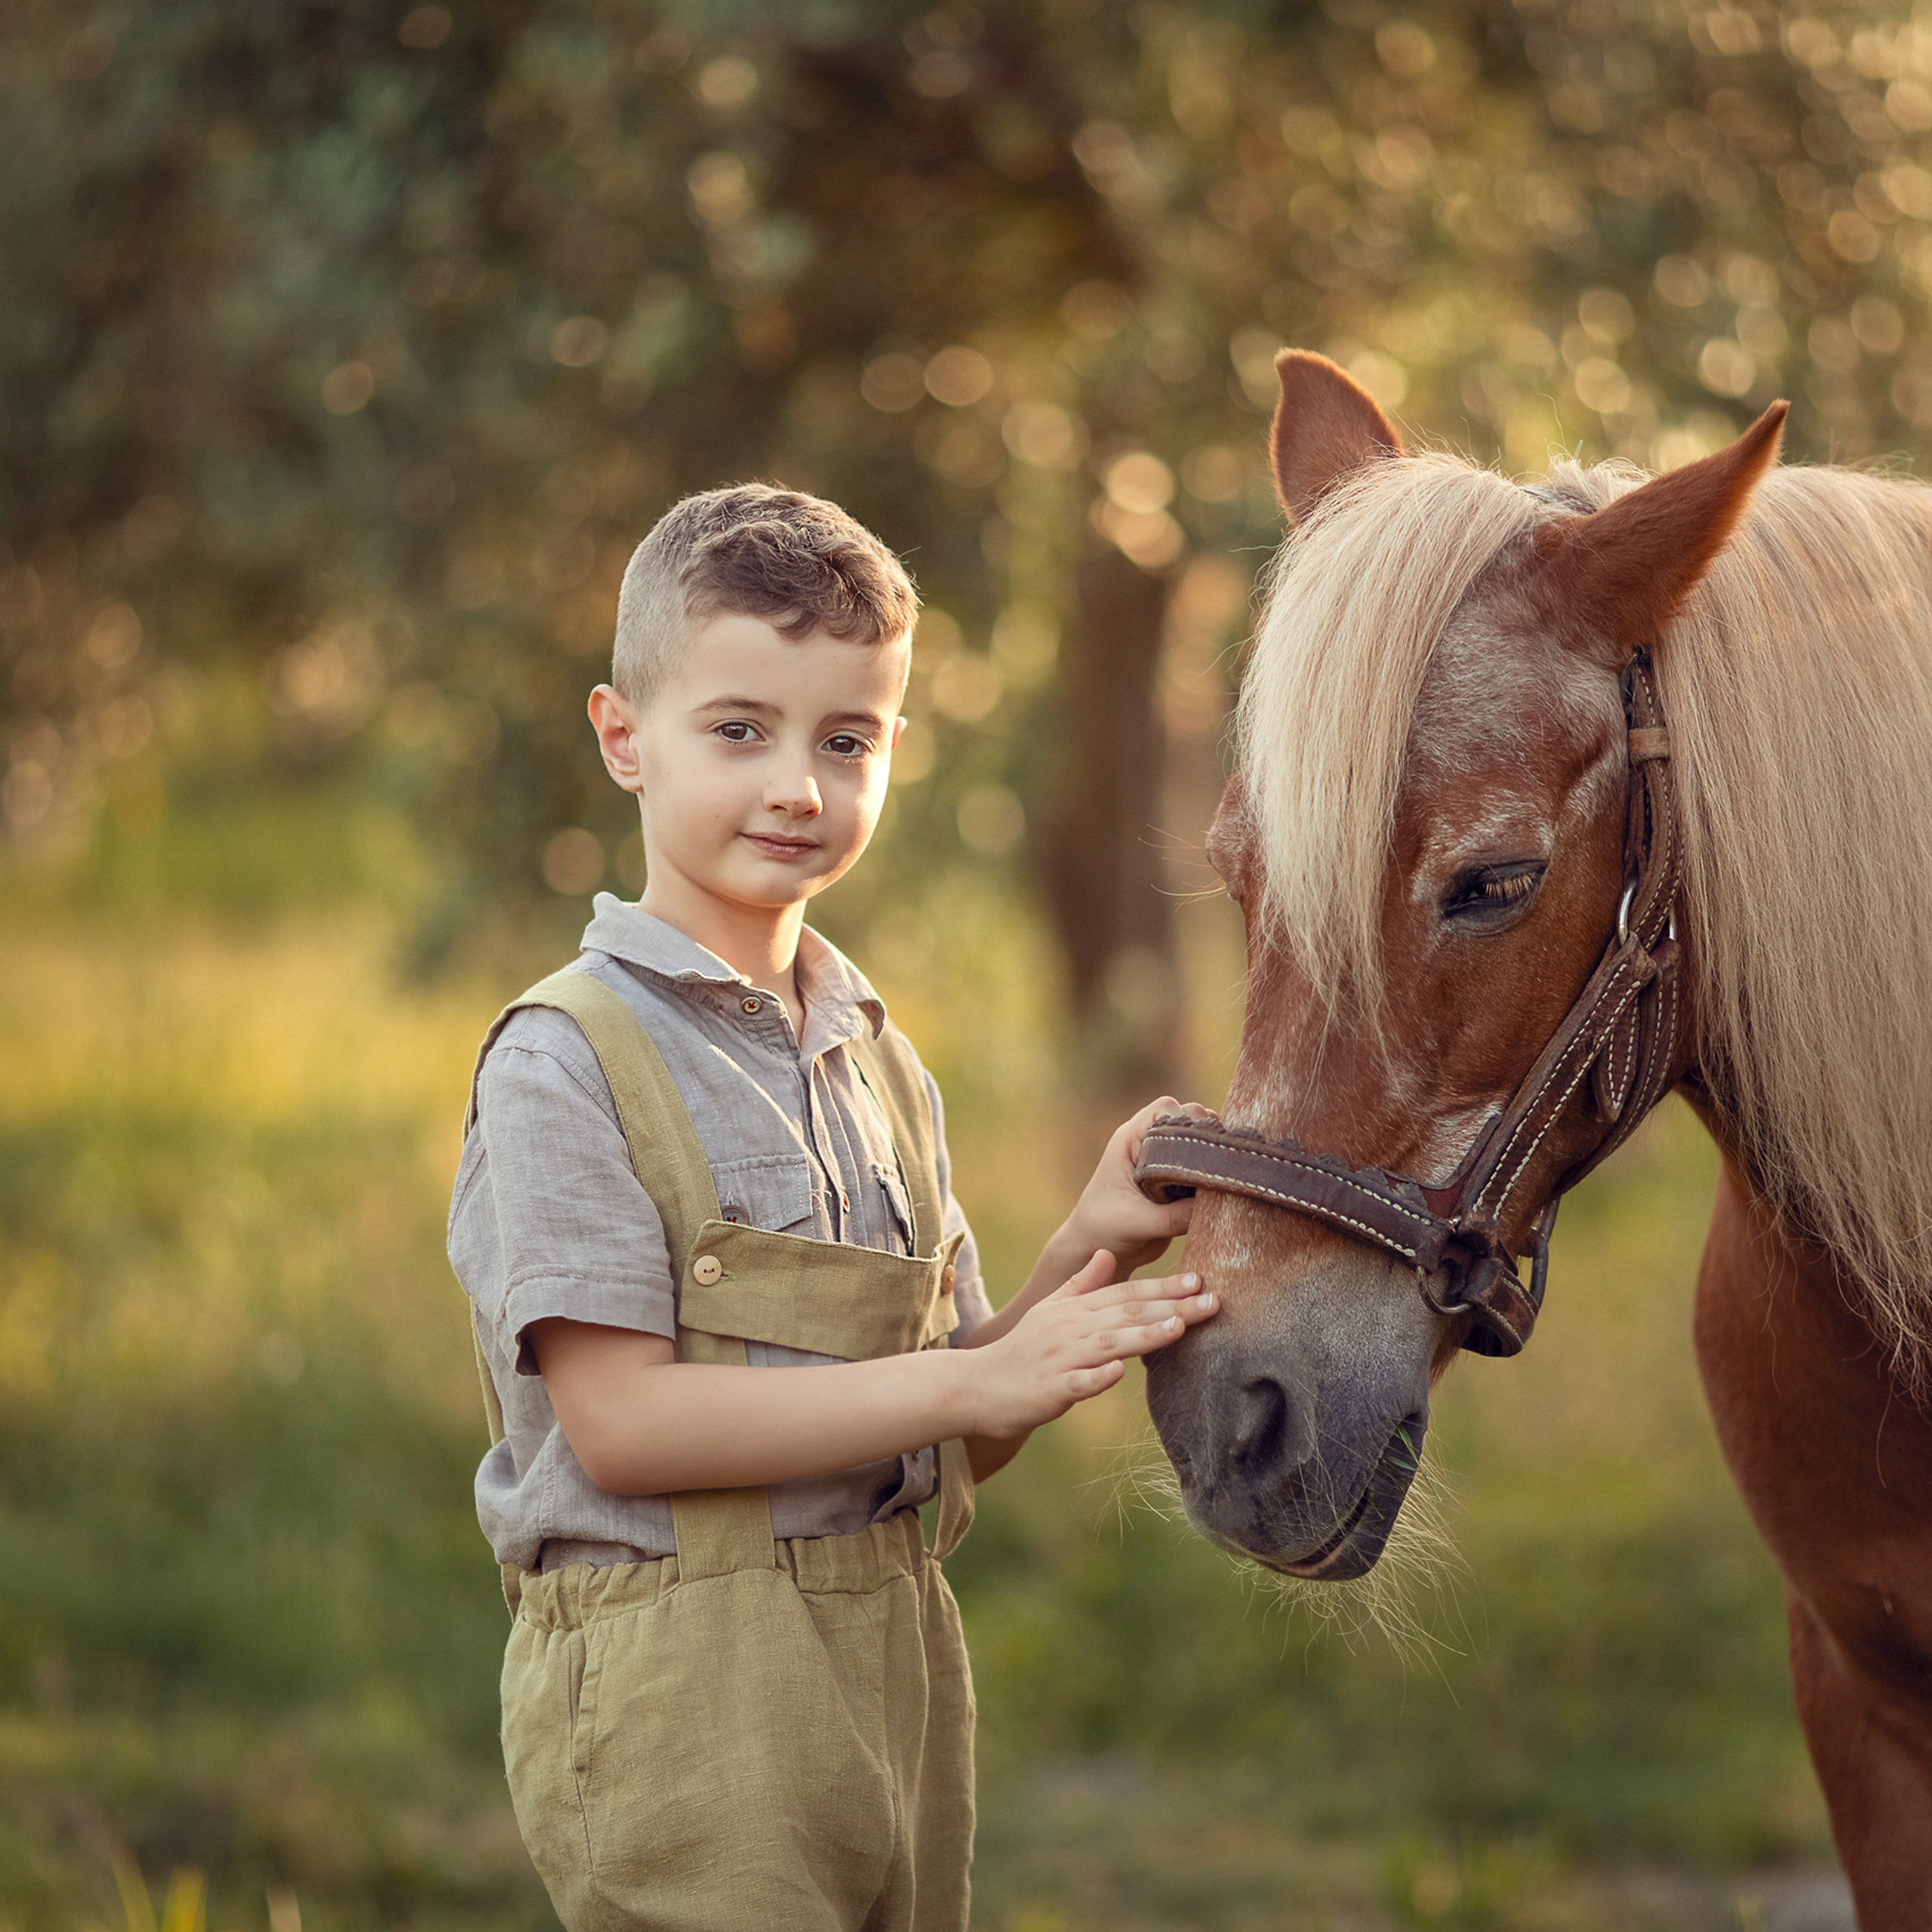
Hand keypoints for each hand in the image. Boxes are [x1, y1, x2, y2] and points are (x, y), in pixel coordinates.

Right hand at [967, 1252, 1218, 1438]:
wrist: (977, 1385)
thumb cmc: (1021, 1351)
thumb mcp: (1050, 1310)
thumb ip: (1081, 1284)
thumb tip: (1108, 1254)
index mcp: (1075, 1310)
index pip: (1126, 1293)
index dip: (1164, 1286)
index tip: (1200, 1279)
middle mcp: (1071, 1329)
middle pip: (1127, 1314)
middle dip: (1172, 1306)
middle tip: (1213, 1300)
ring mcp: (1061, 1359)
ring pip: (1107, 1343)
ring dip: (1143, 1334)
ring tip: (1178, 1326)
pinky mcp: (1050, 1389)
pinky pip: (1076, 1384)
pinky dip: (1097, 1378)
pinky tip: (1118, 1373)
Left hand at [1060, 1096, 1218, 1277]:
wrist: (1100, 1251)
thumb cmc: (1103, 1229)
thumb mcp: (1135, 1223)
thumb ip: (1171, 1216)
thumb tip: (1212, 1205)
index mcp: (1130, 1141)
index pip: (1164, 1109)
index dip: (1185, 1117)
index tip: (1200, 1140)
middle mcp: (1150, 1147)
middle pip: (1190, 1120)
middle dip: (1207, 1136)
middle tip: (1218, 1162)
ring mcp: (1167, 1164)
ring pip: (1201, 1145)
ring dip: (1214, 1157)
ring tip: (1226, 1177)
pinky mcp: (1179, 1184)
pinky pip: (1204, 1172)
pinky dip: (1215, 1178)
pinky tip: (1225, 1192)